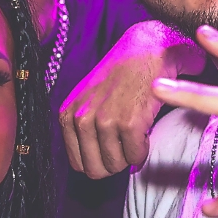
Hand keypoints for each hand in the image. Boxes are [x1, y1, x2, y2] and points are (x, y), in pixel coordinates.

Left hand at [60, 20, 205, 178]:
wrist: (148, 48)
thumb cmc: (123, 74)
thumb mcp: (90, 99)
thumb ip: (86, 129)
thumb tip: (98, 166)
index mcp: (68, 115)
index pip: (77, 163)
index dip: (99, 160)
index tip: (113, 146)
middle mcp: (81, 118)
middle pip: (95, 170)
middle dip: (114, 162)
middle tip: (126, 143)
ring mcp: (104, 121)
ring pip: (116, 165)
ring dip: (130, 154)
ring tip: (136, 132)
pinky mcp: (128, 122)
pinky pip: (135, 156)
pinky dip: (144, 149)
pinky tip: (146, 130)